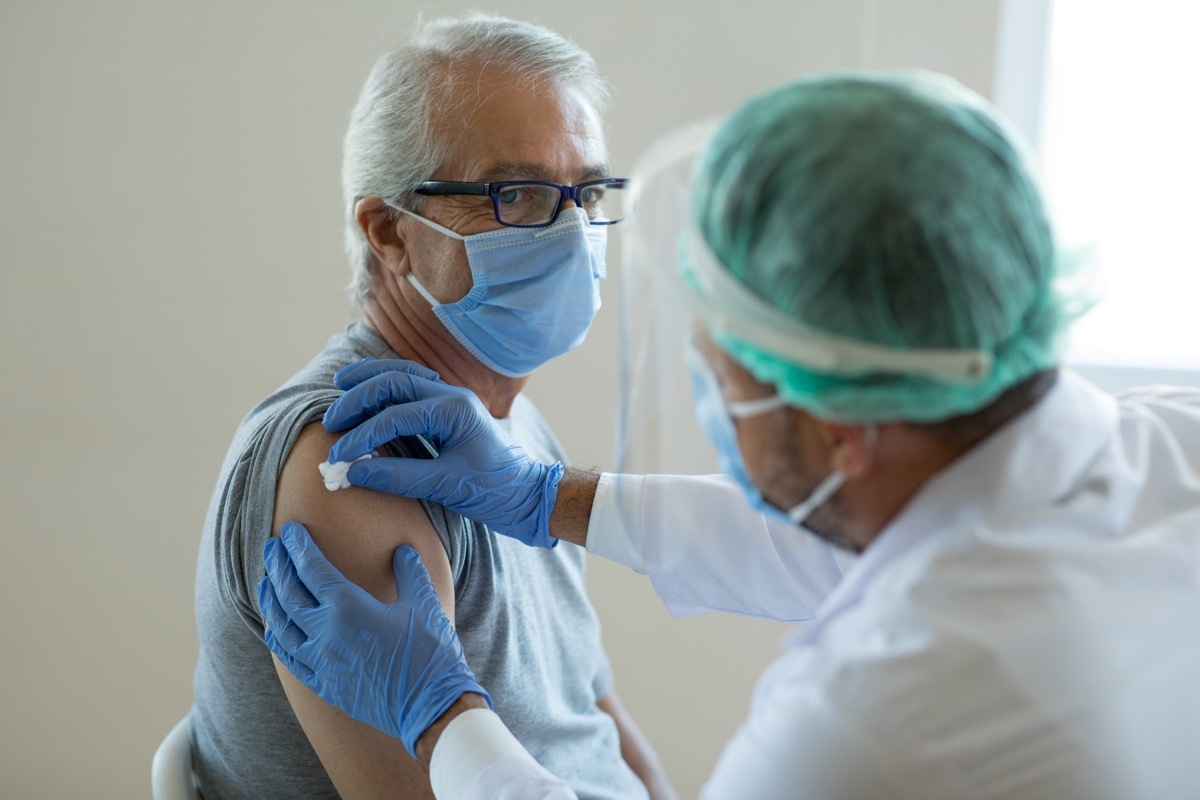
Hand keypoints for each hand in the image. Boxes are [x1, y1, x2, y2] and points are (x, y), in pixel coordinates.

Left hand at [258, 521, 491, 758]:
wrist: (431, 707)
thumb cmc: (430, 653)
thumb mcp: (424, 604)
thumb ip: (410, 572)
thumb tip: (403, 551)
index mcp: (348, 607)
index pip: (311, 568)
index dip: (297, 546)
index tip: (290, 530)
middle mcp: (326, 632)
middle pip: (288, 592)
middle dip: (277, 565)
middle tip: (272, 546)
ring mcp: (321, 660)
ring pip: (280, 625)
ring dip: (270, 599)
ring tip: (266, 582)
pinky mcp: (323, 684)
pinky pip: (289, 657)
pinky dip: (277, 638)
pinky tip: (274, 628)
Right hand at [322, 358, 562, 548]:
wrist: (527, 495)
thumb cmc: (494, 491)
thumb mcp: (446, 487)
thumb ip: (398, 477)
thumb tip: (353, 472)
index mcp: (454, 411)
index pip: (395, 415)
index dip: (362, 435)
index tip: (338, 456)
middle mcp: (452, 397)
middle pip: (395, 381)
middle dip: (359, 398)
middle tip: (331, 420)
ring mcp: (451, 400)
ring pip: (403, 377)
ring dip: (371, 381)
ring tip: (341, 386)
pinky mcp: (447, 412)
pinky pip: (412, 388)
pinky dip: (387, 387)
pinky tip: (369, 392)